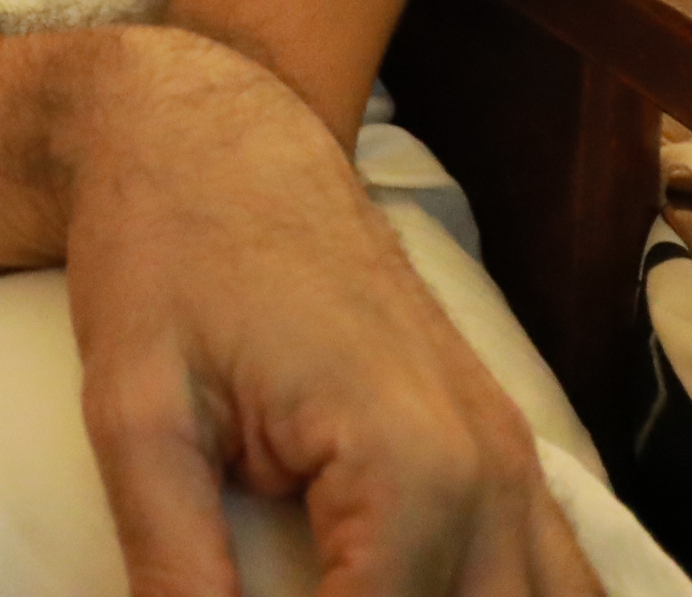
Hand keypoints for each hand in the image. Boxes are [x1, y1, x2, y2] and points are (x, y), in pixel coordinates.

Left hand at [62, 35, 595, 596]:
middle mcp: (492, 471)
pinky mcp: (504, 448)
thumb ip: (173, 557)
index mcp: (412, 467)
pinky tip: (427, 591)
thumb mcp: (135, 412)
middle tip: (281, 583)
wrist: (213, 140)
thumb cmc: (167, 256)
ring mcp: (514, 459)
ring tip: (337, 581)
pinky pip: (556, 575)